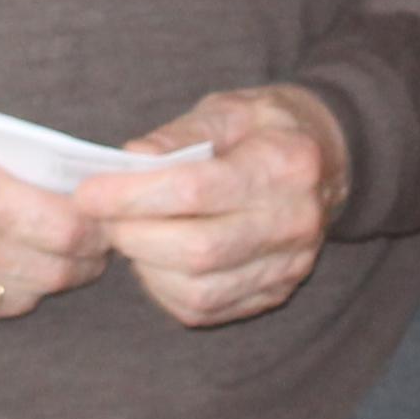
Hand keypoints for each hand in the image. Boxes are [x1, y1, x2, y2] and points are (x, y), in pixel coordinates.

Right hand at [0, 108, 110, 332]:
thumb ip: (10, 157)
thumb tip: (69, 178)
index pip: (64, 227)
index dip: (97, 225)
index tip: (105, 215)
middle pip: (53, 270)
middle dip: (83, 256)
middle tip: (92, 239)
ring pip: (24, 297)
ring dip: (47, 276)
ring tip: (49, 251)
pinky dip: (4, 291)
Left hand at [74, 86, 350, 329]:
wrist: (331, 161)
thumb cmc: (266, 128)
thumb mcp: (228, 109)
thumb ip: (179, 134)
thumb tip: (130, 161)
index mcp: (283, 166)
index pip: (196, 190)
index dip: (133, 195)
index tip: (88, 192)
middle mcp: (293, 223)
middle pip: (197, 250)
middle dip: (133, 235)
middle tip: (103, 215)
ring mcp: (289, 265)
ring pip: (200, 290)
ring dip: (146, 267)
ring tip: (130, 234)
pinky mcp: (275, 292)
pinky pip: (207, 309)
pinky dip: (166, 290)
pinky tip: (155, 259)